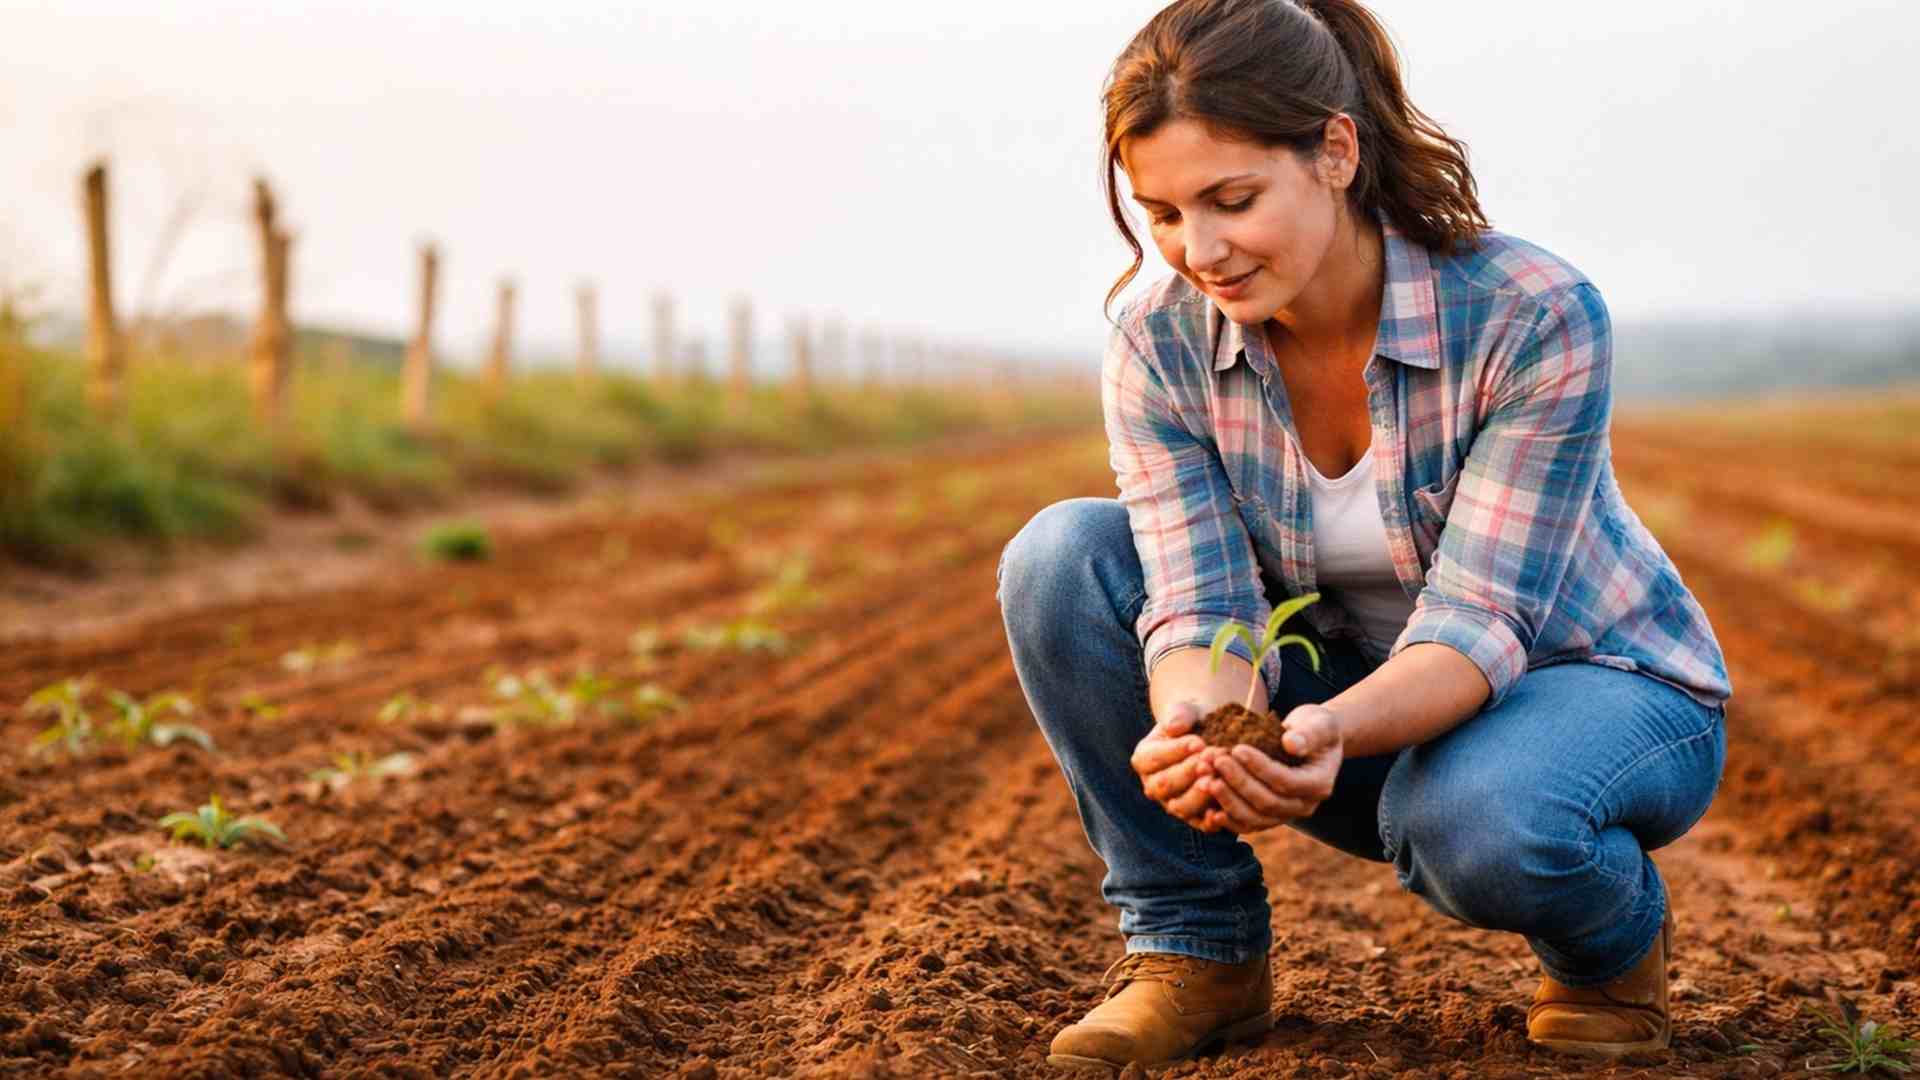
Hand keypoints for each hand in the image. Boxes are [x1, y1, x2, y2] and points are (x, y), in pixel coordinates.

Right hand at [1130, 700, 1219, 829]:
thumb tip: (1174, 726)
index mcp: (1144, 759)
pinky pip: (1200, 824)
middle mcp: (1153, 786)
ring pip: (1181, 807)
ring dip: (1200, 795)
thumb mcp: (1186, 711)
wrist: (1211, 736)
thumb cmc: (1194, 721)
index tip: (1198, 742)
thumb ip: (1179, 715)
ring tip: (1217, 778)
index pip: (1154, 758)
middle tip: (1211, 760)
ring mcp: (1173, 803)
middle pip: (1165, 785)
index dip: (1175, 752)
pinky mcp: (1195, 817)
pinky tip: (1222, 811)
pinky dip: (1211, 821)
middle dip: (1189, 772)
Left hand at [1195, 703, 1343, 833]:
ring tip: (1206, 780)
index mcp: (1319, 784)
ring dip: (1228, 801)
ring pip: (1254, 819)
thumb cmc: (1315, 727)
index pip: (1286, 782)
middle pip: (1267, 803)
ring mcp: (1286, 815)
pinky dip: (1227, 819)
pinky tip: (1207, 808)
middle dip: (1238, 783)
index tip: (1237, 748)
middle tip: (1215, 762)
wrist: (1312, 741)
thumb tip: (1292, 744)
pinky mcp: (1269, 817)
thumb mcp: (1319, 723)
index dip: (1260, 767)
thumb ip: (1309, 733)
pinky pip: (1247, 825)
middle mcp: (1304, 806)